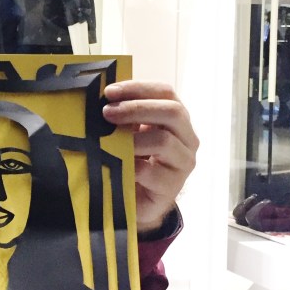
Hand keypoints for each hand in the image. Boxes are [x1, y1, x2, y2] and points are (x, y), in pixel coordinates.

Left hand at [102, 80, 198, 233]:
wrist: (136, 201)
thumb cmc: (133, 161)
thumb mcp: (129, 133)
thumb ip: (123, 116)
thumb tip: (102, 98)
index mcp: (176, 118)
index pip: (165, 92)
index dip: (138, 88)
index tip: (109, 91)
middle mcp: (187, 138)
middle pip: (172, 112)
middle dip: (137, 108)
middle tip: (107, 112)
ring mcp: (183, 163)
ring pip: (165, 141)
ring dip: (133, 138)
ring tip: (110, 141)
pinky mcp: (172, 187)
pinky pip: (152, 172)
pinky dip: (131, 165)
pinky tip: (116, 165)